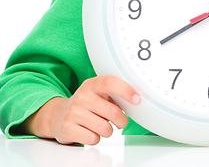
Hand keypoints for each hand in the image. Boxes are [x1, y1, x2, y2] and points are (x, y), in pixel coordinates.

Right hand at [22, 75, 140, 144]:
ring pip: (105, 128)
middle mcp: (82, 96)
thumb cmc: (86, 104)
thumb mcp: (98, 94)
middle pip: (113, 112)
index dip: (126, 90)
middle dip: (121, 120)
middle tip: (119, 120)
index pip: (110, 82)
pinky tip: (90, 131)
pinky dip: (96, 138)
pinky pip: (93, 139)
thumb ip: (114, 95)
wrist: (58, 116)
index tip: (137, 100)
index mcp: (92, 84)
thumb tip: (135, 101)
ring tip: (101, 125)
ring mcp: (73, 112)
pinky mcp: (67, 128)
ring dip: (108, 131)